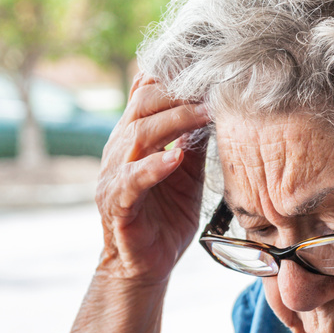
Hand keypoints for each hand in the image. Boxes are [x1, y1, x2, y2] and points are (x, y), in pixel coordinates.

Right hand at [96, 73, 210, 281]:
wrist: (146, 263)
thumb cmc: (166, 217)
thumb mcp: (187, 173)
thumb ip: (194, 142)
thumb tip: (218, 109)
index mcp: (136, 138)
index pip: (146, 93)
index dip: (172, 76)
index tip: (208, 69)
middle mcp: (121, 149)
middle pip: (143, 105)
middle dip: (179, 93)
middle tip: (214, 89)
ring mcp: (115, 175)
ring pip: (139, 135)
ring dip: (174, 121)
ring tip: (204, 114)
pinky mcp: (117, 203)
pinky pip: (132, 180)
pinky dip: (154, 167)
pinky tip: (175, 158)